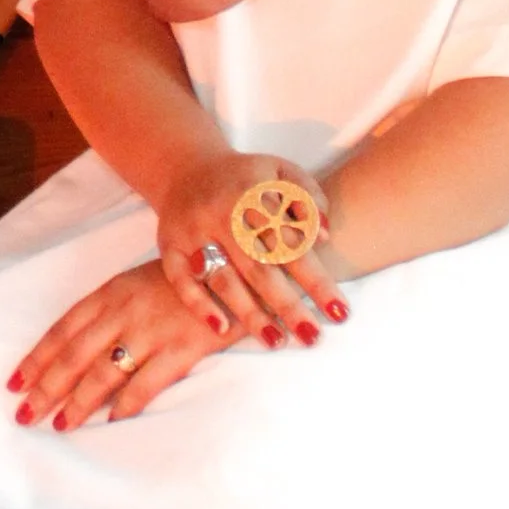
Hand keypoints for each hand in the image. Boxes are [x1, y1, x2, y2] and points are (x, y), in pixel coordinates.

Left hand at [11, 259, 233, 432]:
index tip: (14, 383)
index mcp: (110, 294)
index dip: (37, 358)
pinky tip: (111, 423)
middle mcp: (123, 312)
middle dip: (46, 387)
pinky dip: (126, 404)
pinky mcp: (182, 347)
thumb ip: (108, 312)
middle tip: (25, 414)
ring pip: (103, 372)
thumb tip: (75, 348)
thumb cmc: (182, 278)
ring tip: (60, 425)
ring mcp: (152, 330)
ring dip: (78, 402)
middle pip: (74, 356)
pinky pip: (147, 382)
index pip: (62, 330)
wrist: (235, 265)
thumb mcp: (137, 284)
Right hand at [150, 146, 350, 350]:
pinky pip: (181, 280)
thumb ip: (309, 198)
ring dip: (249, 312)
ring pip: (223, 278)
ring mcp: (192, 231)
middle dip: (288, 305)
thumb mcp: (281, 172)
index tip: (339, 312)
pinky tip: (222, 329)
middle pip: (260, 267)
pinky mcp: (169, 246)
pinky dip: (199, 305)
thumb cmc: (245, 178)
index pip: (292, 244)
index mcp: (253, 194)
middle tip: (312, 337)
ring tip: (276, 341)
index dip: (317, 280)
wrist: (185, 168)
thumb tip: (325, 236)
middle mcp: (221, 214)